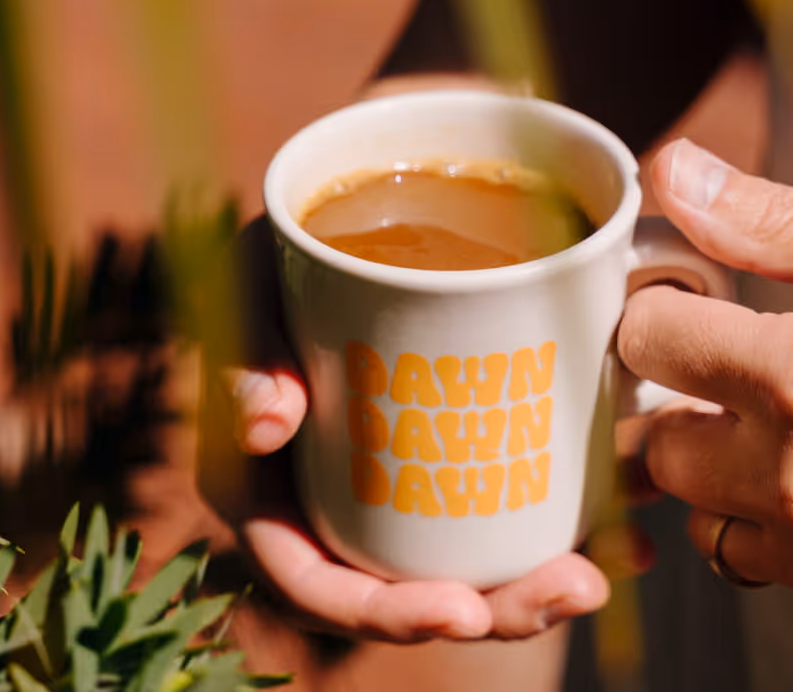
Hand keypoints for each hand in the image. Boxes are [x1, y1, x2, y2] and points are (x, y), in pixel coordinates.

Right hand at [197, 217, 649, 643]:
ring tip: (622, 554)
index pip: (324, 587)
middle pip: (416, 589)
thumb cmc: (269, 288)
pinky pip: (501, 496)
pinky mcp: (447, 451)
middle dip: (500, 607)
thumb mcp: (246, 307)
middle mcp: (342, 510)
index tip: (464, 612)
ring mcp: (398, 486)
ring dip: (546, 568)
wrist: (319, 255)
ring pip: (469, 555)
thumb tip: (267, 424)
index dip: (388, 615)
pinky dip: (566, 506)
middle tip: (577, 586)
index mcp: (281, 503)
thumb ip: (243, 358)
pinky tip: (627, 495)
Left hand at [619, 138, 792, 586]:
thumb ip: (767, 223)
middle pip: (656, 437)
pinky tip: (786, 475)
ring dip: (707, 468)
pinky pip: (748, 554)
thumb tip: (671, 168)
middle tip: (711, 368)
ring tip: (752, 423)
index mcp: (788, 377)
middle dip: (673, 402)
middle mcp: (790, 475)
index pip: (645, 341)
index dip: (660, 320)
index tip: (678, 309)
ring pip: (696, 507)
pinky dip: (750, 520)